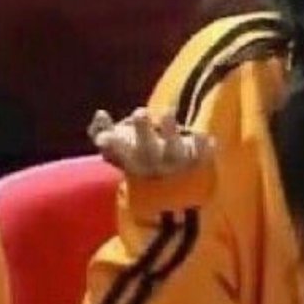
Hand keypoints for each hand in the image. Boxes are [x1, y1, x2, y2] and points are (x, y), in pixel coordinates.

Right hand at [88, 108, 213, 176]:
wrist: (179, 190)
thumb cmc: (143, 159)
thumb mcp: (119, 149)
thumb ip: (102, 133)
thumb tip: (100, 114)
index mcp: (135, 164)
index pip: (122, 155)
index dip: (113, 145)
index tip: (105, 136)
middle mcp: (156, 166)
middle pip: (148, 150)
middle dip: (143, 131)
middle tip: (139, 112)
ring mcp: (178, 164)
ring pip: (174, 150)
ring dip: (170, 133)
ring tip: (167, 114)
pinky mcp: (198, 161)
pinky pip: (202, 155)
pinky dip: (203, 146)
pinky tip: (201, 134)